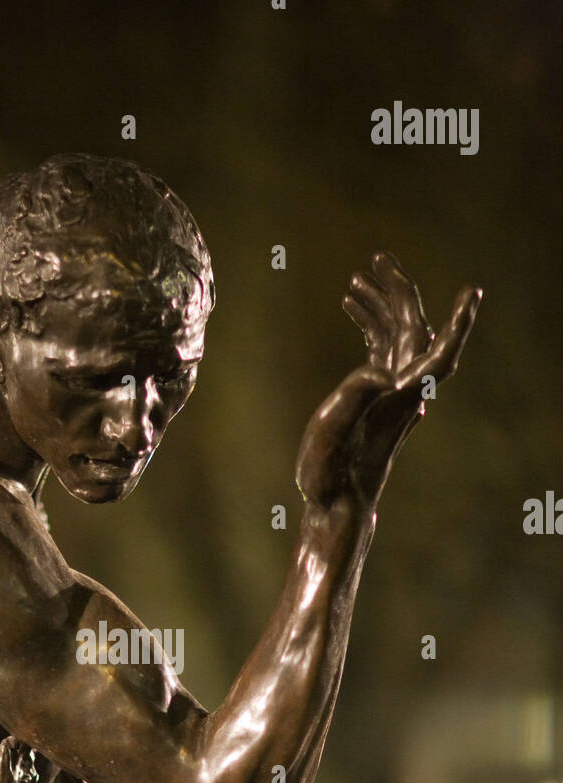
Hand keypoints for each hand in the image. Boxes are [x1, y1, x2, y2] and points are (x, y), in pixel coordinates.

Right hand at [295, 251, 481, 513]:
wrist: (335, 504)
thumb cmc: (332, 473)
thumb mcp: (334, 431)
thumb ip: (355, 396)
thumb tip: (379, 370)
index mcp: (403, 397)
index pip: (442, 354)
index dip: (459, 323)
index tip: (471, 292)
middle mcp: (405, 392)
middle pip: (416, 331)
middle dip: (399, 293)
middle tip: (377, 258)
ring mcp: (391, 394)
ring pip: (397, 338)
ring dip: (381, 306)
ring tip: (354, 282)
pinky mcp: (375, 397)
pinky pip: (381, 349)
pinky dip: (370, 325)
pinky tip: (350, 308)